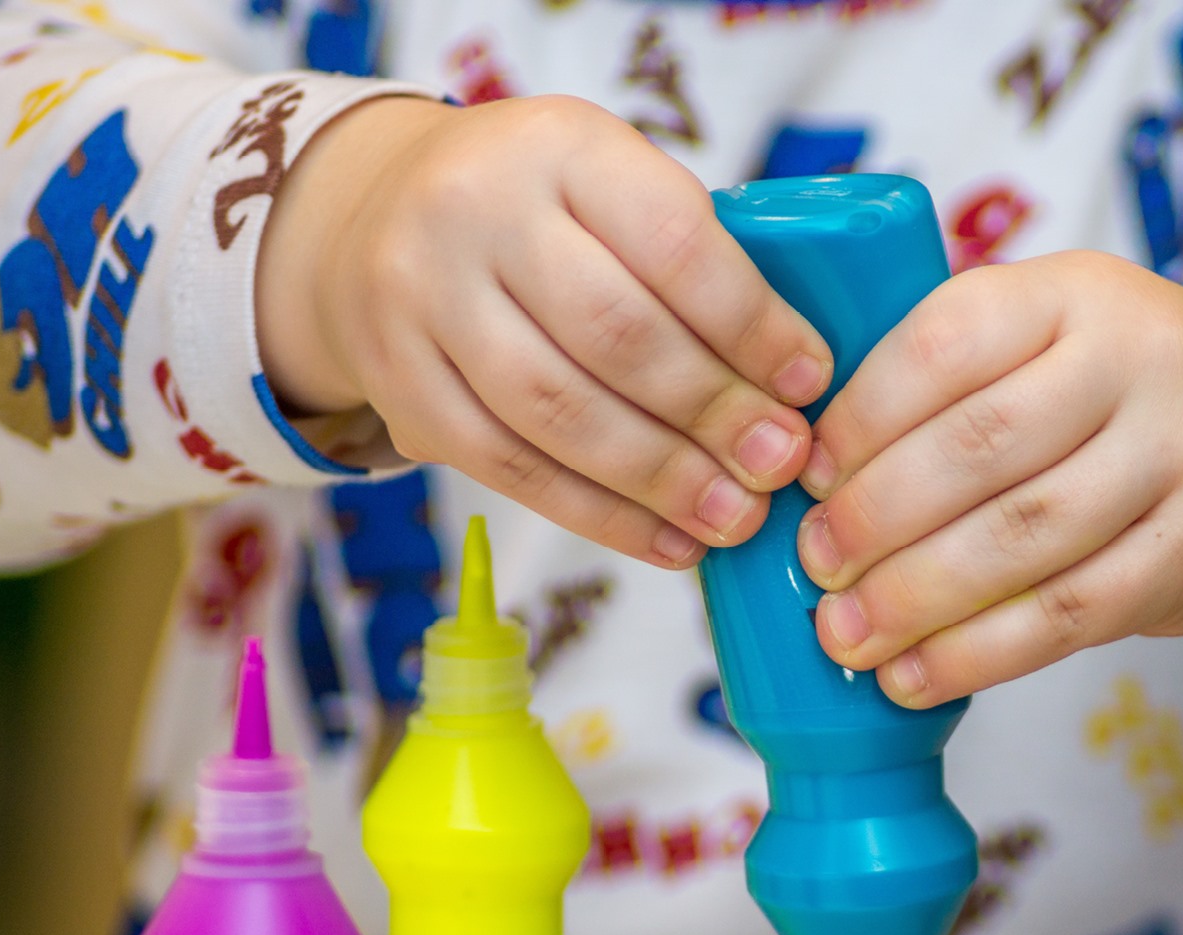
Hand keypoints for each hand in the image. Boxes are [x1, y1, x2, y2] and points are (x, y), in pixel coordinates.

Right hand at [256, 96, 830, 567]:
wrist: (375, 214)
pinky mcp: (398, 383)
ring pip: (559, 412)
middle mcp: (477, 210)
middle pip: (616, 334)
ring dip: (662, 480)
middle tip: (782, 463)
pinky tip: (668, 541)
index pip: (673, 240)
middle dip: (713, 412)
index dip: (750, 323)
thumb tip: (792, 387)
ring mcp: (423, 298)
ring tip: (735, 516)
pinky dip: (600, 516)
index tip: (807, 382)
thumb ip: (690, 257)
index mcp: (560, 145)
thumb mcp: (608, 181)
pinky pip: (508, 468)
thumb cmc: (541, 208)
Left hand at [795, 251, 1182, 706]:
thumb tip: (806, 471)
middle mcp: (1140, 359)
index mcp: (1074, 290)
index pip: (948, 342)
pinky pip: (1071, 613)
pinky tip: (915, 676)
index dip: (863, 416)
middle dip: (877, 516)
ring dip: (916, 598)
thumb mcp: (1047, 334)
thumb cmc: (1111, 390)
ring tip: (846, 632)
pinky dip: (979, 654)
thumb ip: (948, 377)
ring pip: (1023, 539)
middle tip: (816, 565)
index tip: (808, 475)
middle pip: (980, 447)